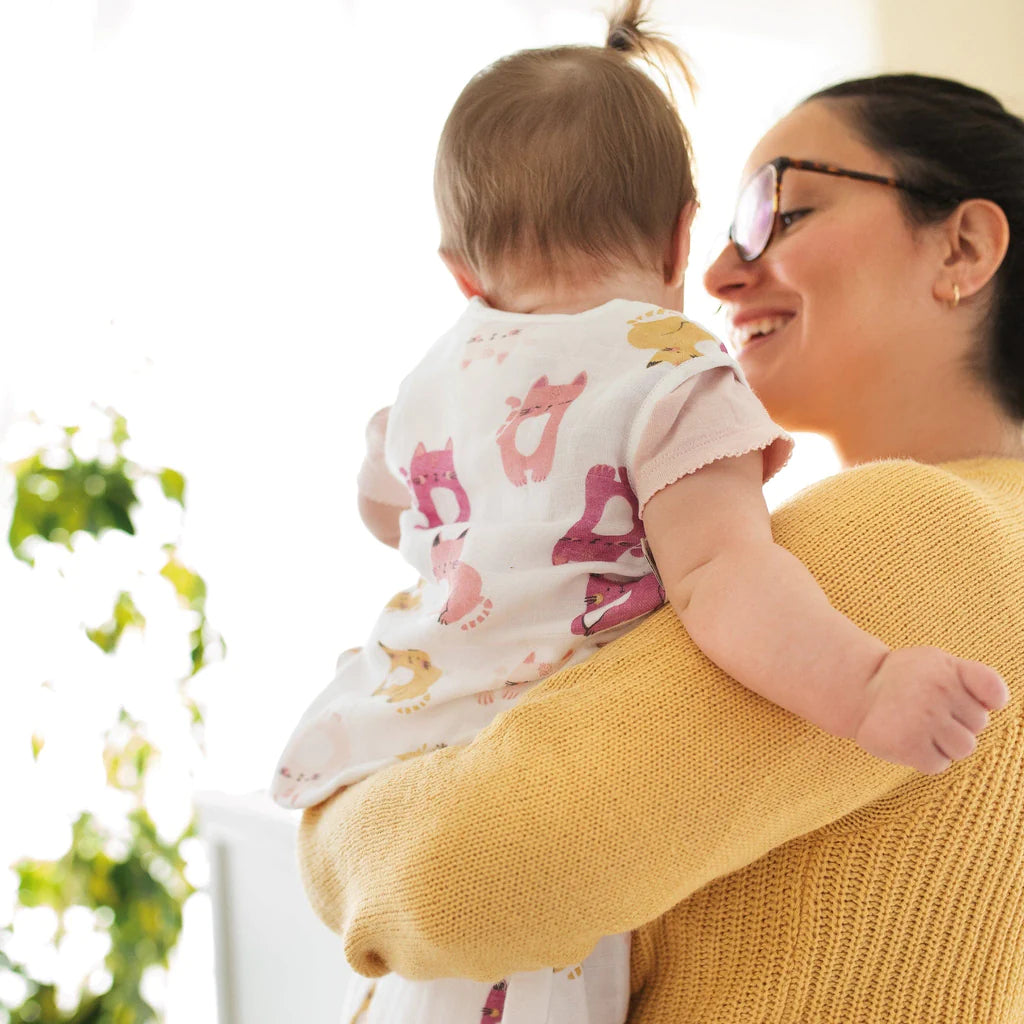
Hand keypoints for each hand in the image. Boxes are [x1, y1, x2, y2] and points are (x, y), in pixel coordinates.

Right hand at [855, 647, 1009, 773]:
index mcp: (947, 669)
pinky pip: (939, 764)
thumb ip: (973, 677)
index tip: (975, 700)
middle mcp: (937, 691)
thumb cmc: (906, 678)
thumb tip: (996, 704)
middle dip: (958, 721)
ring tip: (921, 727)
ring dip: (945, 743)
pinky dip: (926, 757)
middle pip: (978, 724)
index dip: (989, 700)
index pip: (994, 690)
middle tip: (929, 710)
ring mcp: (922, 719)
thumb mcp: (938, 663)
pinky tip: (910, 739)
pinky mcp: (907, 745)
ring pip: (963, 748)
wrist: (860, 690)